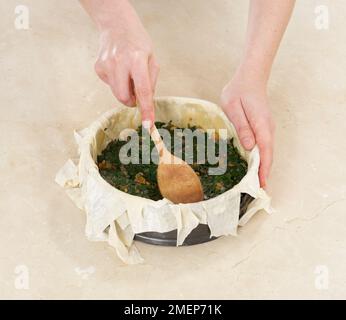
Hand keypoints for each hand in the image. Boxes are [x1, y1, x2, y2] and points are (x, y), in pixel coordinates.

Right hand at [94, 22, 158, 125]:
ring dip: (124, 90)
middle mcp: (120, 62)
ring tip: (127, 74)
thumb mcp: (152, 60)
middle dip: (131, 100)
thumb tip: (145, 103)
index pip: (143, 91)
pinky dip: (116, 82)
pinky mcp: (98, 68)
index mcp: (137, 59)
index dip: (147, 110)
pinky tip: (118, 69)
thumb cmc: (138, 43)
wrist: (116, 25)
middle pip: (124, 97)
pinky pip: (109, 86)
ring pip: (116, 93)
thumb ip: (150, 83)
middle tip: (136, 89)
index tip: (149, 125)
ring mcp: (106, 65)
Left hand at [221, 69, 274, 187]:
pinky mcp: (263, 127)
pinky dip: (260, 158)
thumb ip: (242, 127)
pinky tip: (252, 165)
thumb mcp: (234, 108)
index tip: (261, 185)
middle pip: (268, 155)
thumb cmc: (238, 91)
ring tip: (254, 183)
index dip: (263, 170)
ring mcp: (266, 128)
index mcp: (261, 125)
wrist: (249, 78)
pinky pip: (263, 146)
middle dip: (263, 173)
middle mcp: (267, 129)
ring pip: (266, 151)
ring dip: (262, 167)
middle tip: (256, 190)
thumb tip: (249, 146)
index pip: (265, 152)